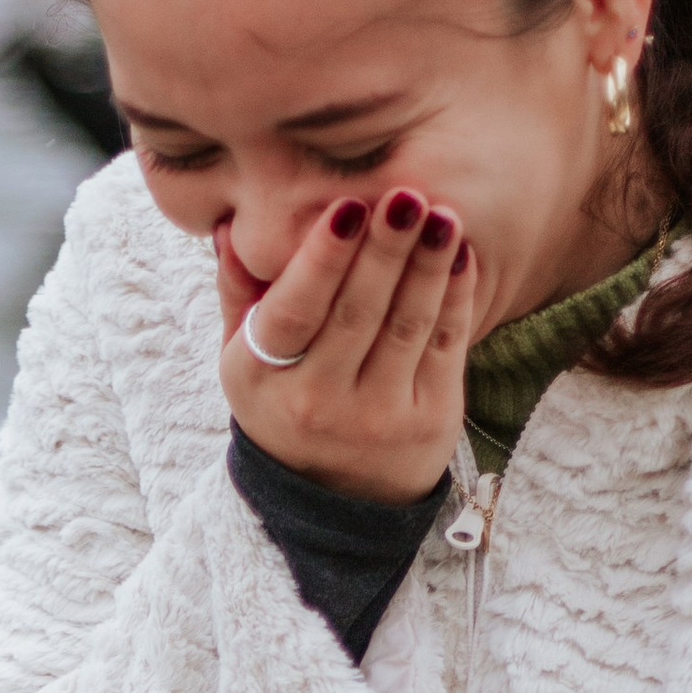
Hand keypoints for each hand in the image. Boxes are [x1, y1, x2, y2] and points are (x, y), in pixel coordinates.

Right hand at [218, 187, 481, 506]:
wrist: (334, 496)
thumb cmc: (284, 401)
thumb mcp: (245, 359)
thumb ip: (239, 293)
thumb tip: (231, 228)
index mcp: (262, 377)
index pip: (294, 312)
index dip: (323, 260)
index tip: (348, 208)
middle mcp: (316, 401)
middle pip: (357, 313)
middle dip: (384, 250)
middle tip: (403, 195)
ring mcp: (376, 416)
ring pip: (406, 326)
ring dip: (427, 265)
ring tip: (441, 214)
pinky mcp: (427, 421)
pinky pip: (445, 347)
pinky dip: (455, 296)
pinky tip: (460, 254)